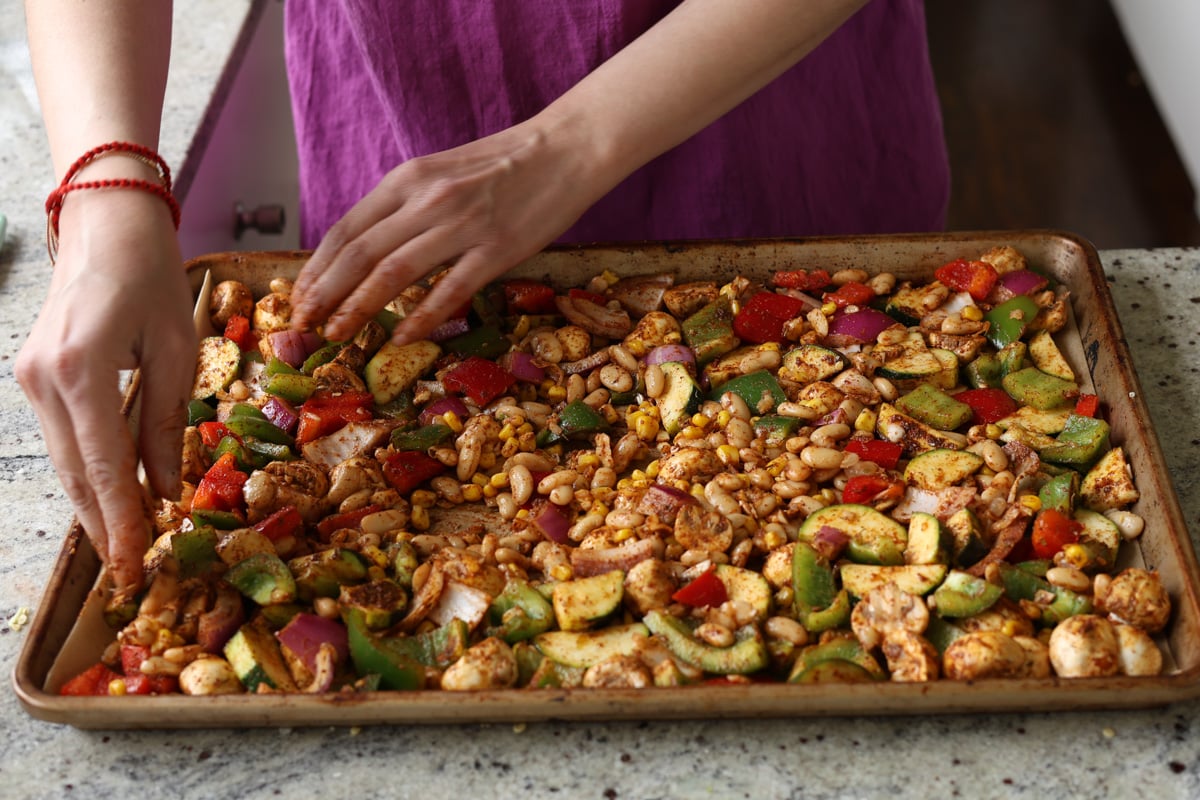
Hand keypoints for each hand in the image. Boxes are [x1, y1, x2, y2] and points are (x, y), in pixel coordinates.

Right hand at [16, 190, 195, 594]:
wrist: (105, 223)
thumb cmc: (152, 277)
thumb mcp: (175, 351)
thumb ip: (165, 424)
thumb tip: (166, 492)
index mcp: (81, 368)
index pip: (103, 464)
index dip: (121, 518)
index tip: (135, 563)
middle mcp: (43, 379)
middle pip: (74, 472)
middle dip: (104, 525)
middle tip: (128, 574)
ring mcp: (29, 377)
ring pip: (63, 460)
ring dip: (92, 504)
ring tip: (122, 548)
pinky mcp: (33, 374)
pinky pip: (62, 437)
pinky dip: (85, 471)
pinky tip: (108, 498)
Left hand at [289, 118, 605, 342]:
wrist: (566, 148)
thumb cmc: (504, 165)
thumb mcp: (442, 173)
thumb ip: (407, 207)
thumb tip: (370, 250)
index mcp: (408, 179)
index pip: (346, 229)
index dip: (316, 269)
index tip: (300, 298)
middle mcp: (427, 200)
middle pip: (359, 254)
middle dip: (325, 294)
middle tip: (304, 326)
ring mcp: (462, 224)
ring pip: (393, 273)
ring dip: (358, 308)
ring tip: (338, 334)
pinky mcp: (497, 248)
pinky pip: (449, 289)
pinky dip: (420, 316)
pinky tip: (402, 337)